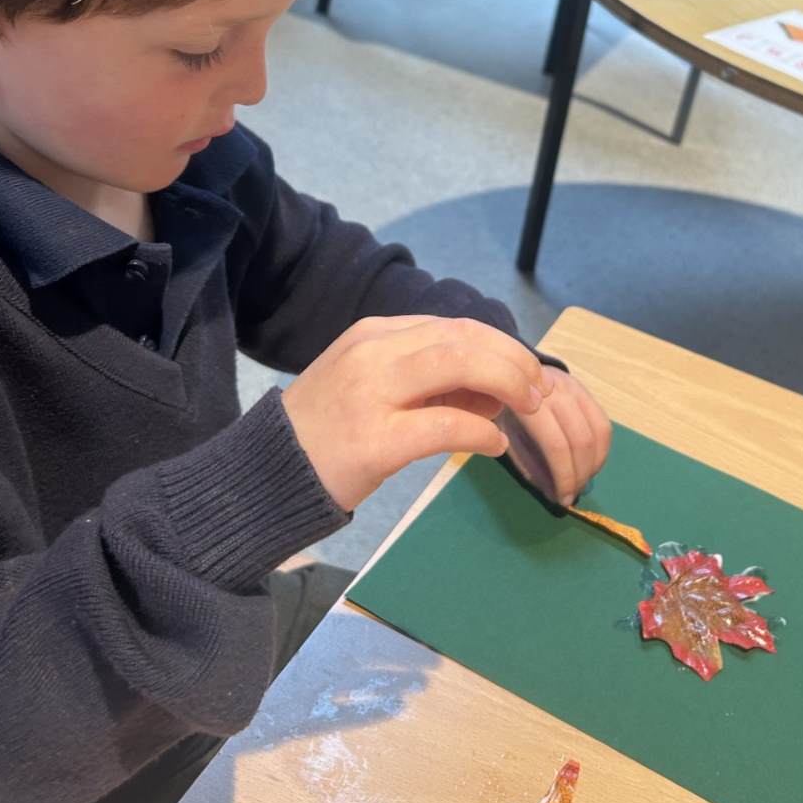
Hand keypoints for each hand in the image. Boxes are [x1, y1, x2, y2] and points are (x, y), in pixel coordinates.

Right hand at [282, 315, 550, 511]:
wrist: (263, 477)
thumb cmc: (323, 436)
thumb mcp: (368, 387)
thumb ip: (424, 381)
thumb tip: (493, 392)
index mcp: (371, 335)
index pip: (453, 326)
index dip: (499, 345)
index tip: (525, 370)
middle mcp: (371, 353)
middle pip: (462, 337)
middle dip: (512, 360)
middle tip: (539, 389)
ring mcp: (369, 394)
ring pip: (457, 364)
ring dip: (506, 383)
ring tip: (529, 408)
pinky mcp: (373, 442)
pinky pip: (445, 425)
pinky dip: (480, 432)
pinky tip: (494, 446)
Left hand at [500, 367, 610, 506]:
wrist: (503, 371)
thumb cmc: (500, 408)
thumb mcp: (502, 435)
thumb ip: (526, 462)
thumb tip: (553, 492)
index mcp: (526, 402)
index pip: (556, 445)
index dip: (564, 476)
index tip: (561, 499)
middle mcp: (554, 390)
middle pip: (581, 439)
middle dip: (581, 473)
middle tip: (573, 493)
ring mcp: (572, 386)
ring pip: (598, 430)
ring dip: (595, 463)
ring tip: (583, 480)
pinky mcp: (583, 388)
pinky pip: (603, 422)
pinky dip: (602, 448)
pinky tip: (591, 463)